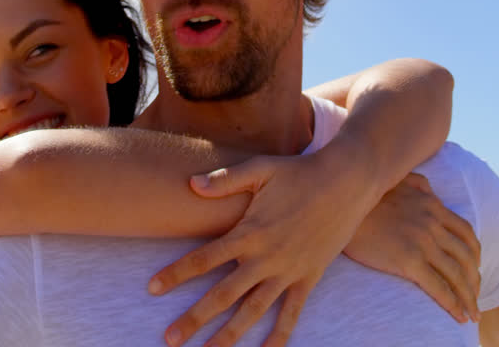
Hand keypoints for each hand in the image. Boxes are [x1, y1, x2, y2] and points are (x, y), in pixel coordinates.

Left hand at [148, 152, 377, 346]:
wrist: (347, 182)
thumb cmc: (300, 172)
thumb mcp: (261, 169)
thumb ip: (226, 180)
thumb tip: (192, 184)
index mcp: (249, 232)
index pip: (204, 259)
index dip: (176, 274)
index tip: (152, 288)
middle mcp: (266, 258)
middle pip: (223, 295)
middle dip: (194, 319)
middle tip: (171, 339)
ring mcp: (288, 272)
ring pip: (253, 312)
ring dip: (229, 336)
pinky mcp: (308, 278)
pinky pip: (291, 313)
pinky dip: (279, 336)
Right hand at [343, 173, 481, 322]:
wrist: (340, 205)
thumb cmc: (365, 196)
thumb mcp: (399, 180)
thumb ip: (419, 185)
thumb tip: (431, 191)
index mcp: (433, 206)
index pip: (466, 233)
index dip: (474, 255)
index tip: (473, 269)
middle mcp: (433, 223)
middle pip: (466, 258)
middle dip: (474, 281)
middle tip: (474, 297)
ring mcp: (422, 242)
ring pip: (456, 275)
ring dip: (468, 297)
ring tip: (471, 313)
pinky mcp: (408, 260)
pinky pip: (438, 287)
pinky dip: (453, 304)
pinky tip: (458, 316)